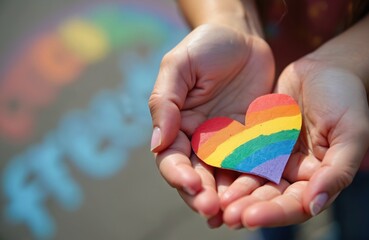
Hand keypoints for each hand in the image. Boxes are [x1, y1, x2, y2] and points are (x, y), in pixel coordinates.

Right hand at [148, 23, 273, 224]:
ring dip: (227, 198)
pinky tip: (258, 198)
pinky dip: (254, 183)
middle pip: (197, 176)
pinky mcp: (252, 140)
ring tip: (233, 214)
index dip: (178, 174)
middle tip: (211, 209)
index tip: (191, 184)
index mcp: (176, 126)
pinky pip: (253, 164)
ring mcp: (227, 143)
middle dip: (201, 195)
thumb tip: (156, 145)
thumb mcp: (178, 66)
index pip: (172, 158)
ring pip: (224, 177)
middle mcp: (199, 140)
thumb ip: (165, 103)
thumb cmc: (204, 47)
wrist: (242, 38)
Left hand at [222, 58, 368, 227]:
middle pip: (268, 197)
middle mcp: (293, 173)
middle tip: (225, 215)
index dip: (273, 213)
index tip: (249, 217)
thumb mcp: (352, 133)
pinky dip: (227, 164)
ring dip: (233, 192)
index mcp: (318, 178)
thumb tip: (313, 206)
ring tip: (213, 200)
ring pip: (250, 179)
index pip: (295, 205)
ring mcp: (273, 156)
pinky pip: (240, 154)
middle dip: (247, 207)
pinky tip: (209, 171)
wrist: (324, 68)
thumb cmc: (345, 98)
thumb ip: (337, 171)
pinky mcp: (257, 140)